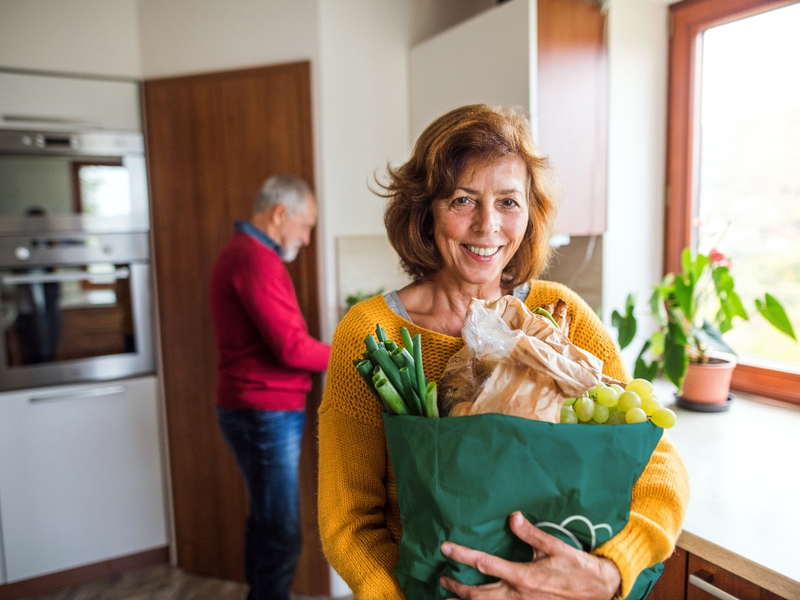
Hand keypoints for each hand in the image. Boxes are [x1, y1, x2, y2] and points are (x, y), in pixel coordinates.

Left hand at [439, 511, 620, 599]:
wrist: (598, 591)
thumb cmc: (575, 567)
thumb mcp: (554, 546)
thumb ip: (531, 533)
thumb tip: (512, 517)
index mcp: (523, 576)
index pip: (485, 564)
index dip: (463, 555)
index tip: (446, 548)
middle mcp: (518, 595)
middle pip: (478, 594)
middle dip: (457, 587)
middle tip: (442, 578)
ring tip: (448, 598)